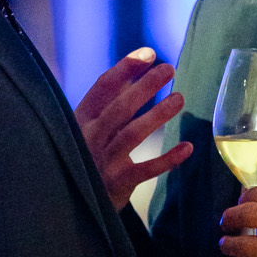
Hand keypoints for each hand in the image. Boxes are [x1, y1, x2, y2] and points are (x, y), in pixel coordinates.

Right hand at [75, 49, 191, 211]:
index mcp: (81, 119)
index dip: (126, 68)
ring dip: (157, 115)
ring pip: (133, 134)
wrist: (69, 204)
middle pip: (120, 107)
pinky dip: (168, 159)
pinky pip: (146, 169)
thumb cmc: (85, 156)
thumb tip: (132, 71)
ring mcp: (103, 161)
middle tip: (168, 69)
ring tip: (180, 98)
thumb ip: (108, 103)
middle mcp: (89, 137)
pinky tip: (187, 147)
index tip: (148, 53)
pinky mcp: (118, 183)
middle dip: (145, 86)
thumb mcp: (87, 128)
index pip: (103, 87)